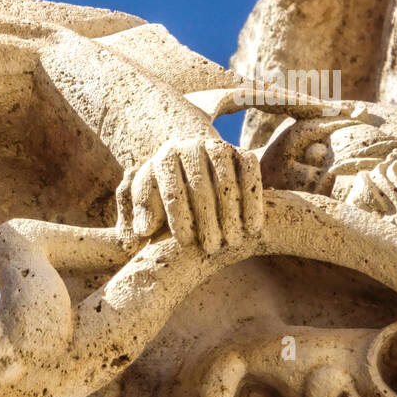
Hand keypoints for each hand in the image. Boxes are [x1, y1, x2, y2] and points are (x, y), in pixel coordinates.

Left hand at [117, 137, 261, 252]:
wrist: (191, 159)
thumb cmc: (165, 186)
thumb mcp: (148, 197)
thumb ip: (142, 213)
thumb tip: (144, 231)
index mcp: (165, 159)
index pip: (172, 191)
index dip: (179, 217)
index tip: (186, 242)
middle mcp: (192, 148)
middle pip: (200, 187)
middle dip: (207, 220)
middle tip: (212, 248)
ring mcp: (219, 148)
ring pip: (227, 182)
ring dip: (231, 214)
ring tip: (232, 241)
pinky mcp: (242, 153)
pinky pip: (250, 176)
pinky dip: (253, 201)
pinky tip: (253, 227)